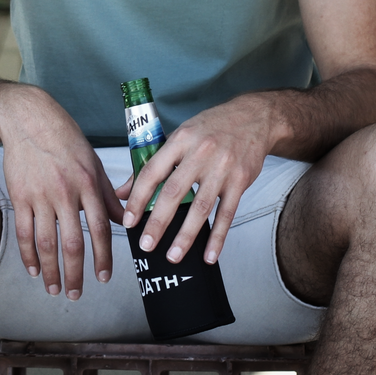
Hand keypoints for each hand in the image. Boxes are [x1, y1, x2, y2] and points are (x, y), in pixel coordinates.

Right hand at [0, 91, 124, 300]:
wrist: (28, 119)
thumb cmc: (64, 138)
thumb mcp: (92, 160)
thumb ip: (107, 193)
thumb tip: (124, 219)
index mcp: (88, 183)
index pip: (100, 228)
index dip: (103, 257)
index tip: (104, 277)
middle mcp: (65, 192)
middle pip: (73, 243)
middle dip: (77, 274)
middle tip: (77, 295)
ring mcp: (40, 195)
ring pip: (46, 243)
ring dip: (51, 271)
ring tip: (55, 289)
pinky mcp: (20, 196)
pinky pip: (24, 232)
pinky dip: (28, 255)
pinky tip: (33, 269)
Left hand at [116, 97, 274, 265]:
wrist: (253, 118)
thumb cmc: (210, 127)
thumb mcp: (180, 136)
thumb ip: (152, 164)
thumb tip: (123, 192)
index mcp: (180, 140)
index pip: (152, 171)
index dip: (138, 197)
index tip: (128, 219)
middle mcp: (200, 153)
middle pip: (174, 192)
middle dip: (158, 222)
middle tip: (146, 245)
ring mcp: (222, 168)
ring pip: (201, 207)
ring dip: (186, 235)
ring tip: (172, 256)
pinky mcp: (240, 181)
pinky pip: (227, 213)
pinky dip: (218, 237)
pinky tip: (208, 255)